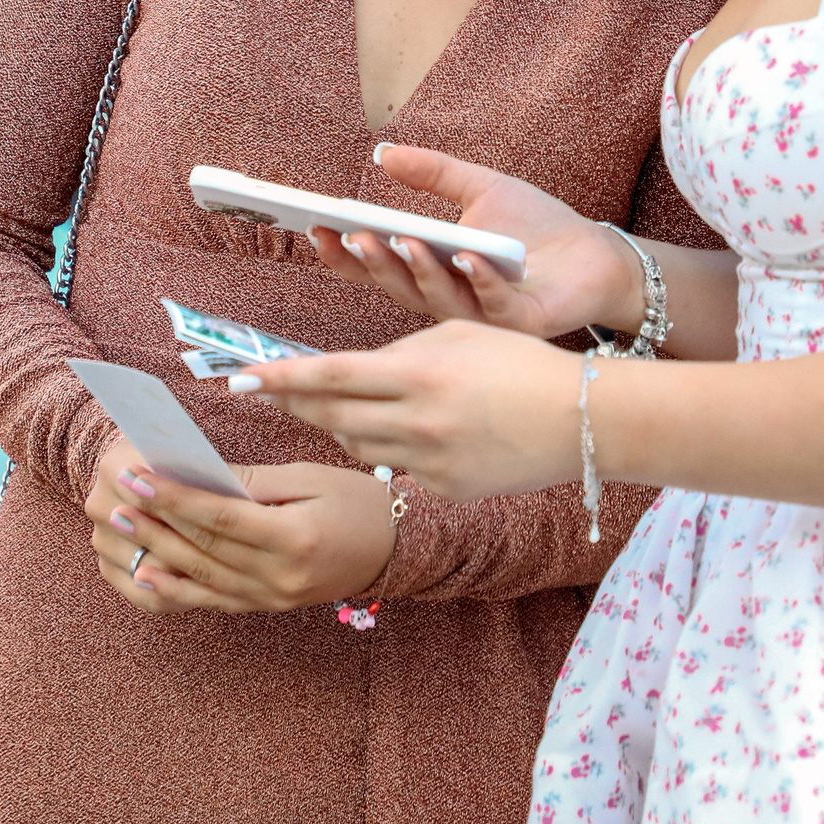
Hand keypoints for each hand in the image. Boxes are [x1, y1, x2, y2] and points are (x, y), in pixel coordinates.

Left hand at [84, 442, 396, 614]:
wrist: (396, 550)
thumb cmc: (358, 501)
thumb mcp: (311, 478)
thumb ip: (254, 483)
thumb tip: (201, 475)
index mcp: (295, 537)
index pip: (222, 517)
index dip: (176, 497)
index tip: (139, 475)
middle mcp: (279, 575)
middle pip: (204, 548)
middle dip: (155, 521)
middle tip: (115, 496)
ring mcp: (271, 597)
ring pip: (201, 575)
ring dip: (155, 550)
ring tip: (119, 525)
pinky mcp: (266, 606)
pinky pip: (212, 600)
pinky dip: (176, 589)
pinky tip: (144, 574)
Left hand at [238, 319, 581, 500]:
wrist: (583, 420)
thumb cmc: (523, 363)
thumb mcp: (460, 335)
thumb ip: (403, 351)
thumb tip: (357, 373)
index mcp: (420, 373)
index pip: (332, 374)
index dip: (281, 378)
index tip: (240, 380)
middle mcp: (418, 421)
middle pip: (333, 415)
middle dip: (297, 402)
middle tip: (270, 391)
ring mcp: (430, 461)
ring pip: (357, 445)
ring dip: (343, 424)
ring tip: (350, 405)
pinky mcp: (444, 489)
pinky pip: (396, 468)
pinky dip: (391, 448)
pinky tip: (412, 432)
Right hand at [308, 144, 641, 342]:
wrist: (595, 255)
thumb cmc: (537, 226)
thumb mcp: (481, 189)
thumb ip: (433, 174)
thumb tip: (383, 151)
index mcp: (432, 272)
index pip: (377, 268)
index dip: (345, 254)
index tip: (316, 228)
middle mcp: (449, 300)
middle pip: (397, 287)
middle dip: (372, 263)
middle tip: (351, 236)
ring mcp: (482, 317)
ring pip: (438, 300)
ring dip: (418, 270)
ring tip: (403, 239)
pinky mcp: (519, 323)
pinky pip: (493, 307)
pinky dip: (479, 281)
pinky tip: (468, 258)